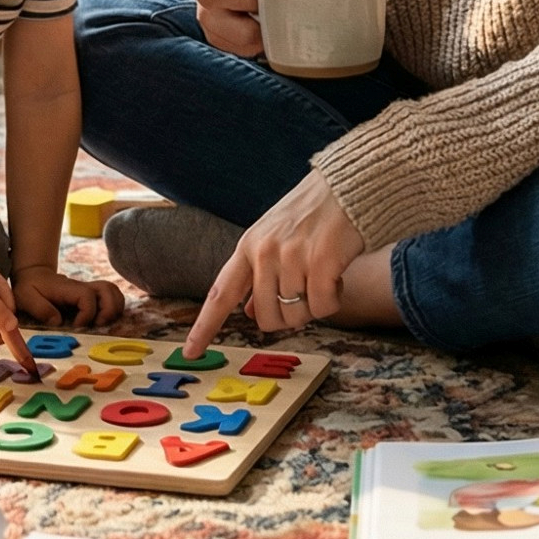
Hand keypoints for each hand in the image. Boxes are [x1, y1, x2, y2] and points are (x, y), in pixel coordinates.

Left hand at [12, 265, 125, 328]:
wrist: (33, 275)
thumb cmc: (29, 287)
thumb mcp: (26, 297)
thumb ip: (41, 309)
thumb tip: (58, 322)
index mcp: (67, 289)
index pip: (86, 296)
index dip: (86, 313)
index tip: (77, 326)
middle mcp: (82, 287)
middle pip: (108, 290)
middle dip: (109, 310)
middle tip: (98, 325)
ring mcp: (88, 290)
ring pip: (113, 291)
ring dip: (115, 307)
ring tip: (104, 323)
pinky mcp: (91, 295)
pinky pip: (111, 296)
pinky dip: (114, 306)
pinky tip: (105, 319)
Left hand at [184, 170, 364, 356]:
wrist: (346, 186)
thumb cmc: (311, 214)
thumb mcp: (273, 238)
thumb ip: (256, 273)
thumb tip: (246, 311)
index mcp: (248, 247)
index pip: (220, 293)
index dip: (205, 326)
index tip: (192, 351)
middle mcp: (264, 253)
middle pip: (265, 317)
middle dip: (287, 317)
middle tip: (305, 294)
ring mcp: (292, 257)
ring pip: (296, 315)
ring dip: (313, 306)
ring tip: (322, 277)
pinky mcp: (321, 262)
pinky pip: (323, 308)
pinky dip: (333, 301)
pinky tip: (337, 279)